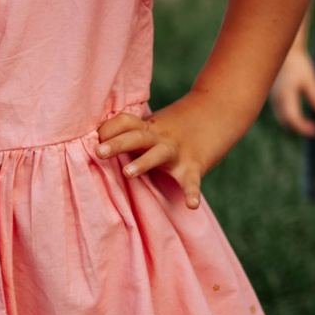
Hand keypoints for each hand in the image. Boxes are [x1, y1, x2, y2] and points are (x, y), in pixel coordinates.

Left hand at [96, 95, 243, 208]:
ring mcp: (178, 151)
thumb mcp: (155, 124)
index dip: (108, 129)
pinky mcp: (195, 165)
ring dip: (143, 162)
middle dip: (117, 143)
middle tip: (99, 152)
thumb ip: (133, 135)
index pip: (124, 123)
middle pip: (136, 137)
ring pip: (158, 154)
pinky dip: (192, 192)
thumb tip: (98, 147)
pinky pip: (192, 180)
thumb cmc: (180, 124)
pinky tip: (191, 205)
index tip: (93, 138)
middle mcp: (160, 137)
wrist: (221, 109)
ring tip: (128, 173)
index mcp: (148, 127)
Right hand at [270, 46, 314, 137]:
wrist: (286, 54)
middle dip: (301, 129)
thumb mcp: (310, 79)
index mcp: (285, 96)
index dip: (305, 128)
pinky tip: (303, 118)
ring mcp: (274, 100)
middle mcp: (277, 101)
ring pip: (282, 120)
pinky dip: (291, 120)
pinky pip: (281, 114)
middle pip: (287, 123)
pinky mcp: (275, 98)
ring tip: (312, 126)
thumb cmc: (299, 65)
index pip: (293, 119)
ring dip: (295, 126)